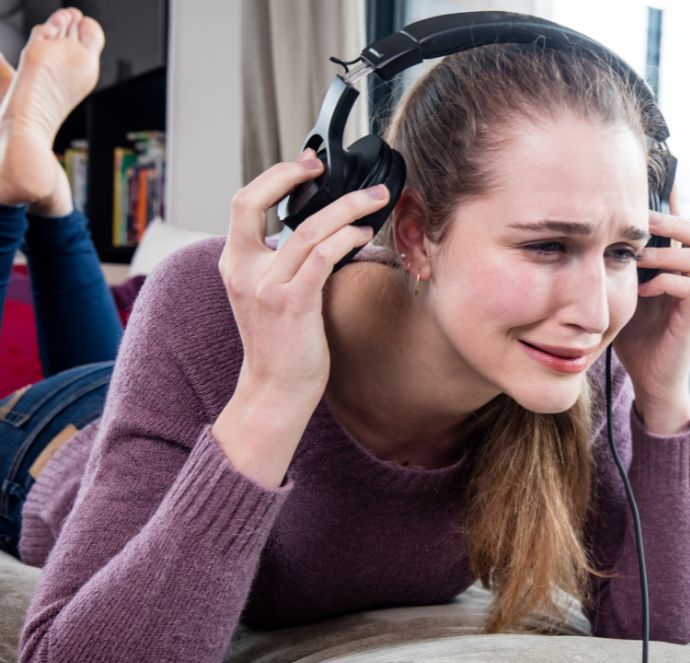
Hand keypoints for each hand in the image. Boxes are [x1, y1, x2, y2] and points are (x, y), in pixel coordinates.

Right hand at [217, 148, 385, 412]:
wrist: (275, 390)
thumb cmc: (282, 343)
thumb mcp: (269, 293)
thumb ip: (281, 261)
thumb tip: (319, 228)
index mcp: (235, 263)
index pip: (242, 203)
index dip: (274, 176)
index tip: (307, 164)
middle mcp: (243, 270)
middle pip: (256, 202)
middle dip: (294, 175)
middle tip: (328, 166)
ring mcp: (266, 287)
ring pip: (306, 229)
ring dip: (346, 208)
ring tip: (375, 200)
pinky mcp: (292, 304)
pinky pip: (321, 258)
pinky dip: (346, 239)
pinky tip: (364, 234)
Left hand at [613, 194, 689, 433]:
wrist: (650, 379)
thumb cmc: (635, 335)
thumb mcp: (622, 292)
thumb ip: (616, 265)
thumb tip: (585, 234)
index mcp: (676, 267)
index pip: (684, 223)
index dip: (673, 200)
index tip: (650, 179)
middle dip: (674, 222)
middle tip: (642, 224)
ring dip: (667, 251)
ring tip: (639, 258)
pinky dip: (666, 282)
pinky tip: (643, 290)